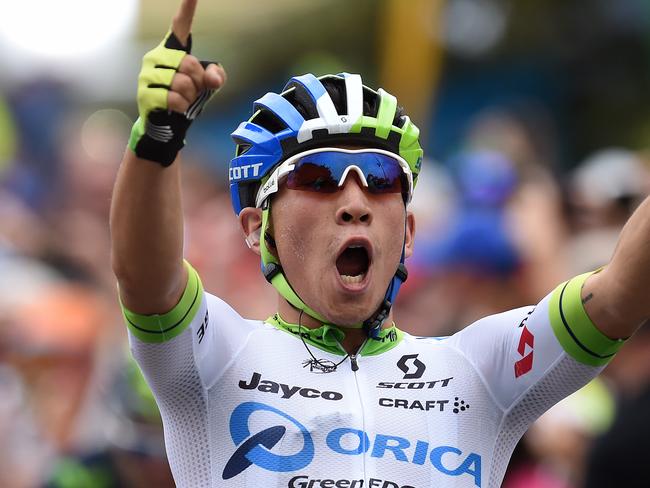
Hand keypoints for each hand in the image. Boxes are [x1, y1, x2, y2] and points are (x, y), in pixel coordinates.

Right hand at [128, 0, 226, 165]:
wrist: (167, 125)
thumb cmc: (186, 100)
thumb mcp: (207, 87)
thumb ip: (216, 76)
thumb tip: (212, 77)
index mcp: (171, 51)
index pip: (180, 26)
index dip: (187, 9)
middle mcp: (155, 57)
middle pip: (189, 64)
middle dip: (198, 82)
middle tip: (193, 91)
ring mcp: (146, 75)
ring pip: (182, 83)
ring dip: (189, 96)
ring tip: (183, 100)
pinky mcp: (144, 94)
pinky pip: (174, 98)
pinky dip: (181, 106)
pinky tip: (176, 108)